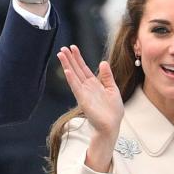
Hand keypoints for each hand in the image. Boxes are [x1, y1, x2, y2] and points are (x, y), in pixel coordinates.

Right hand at [58, 45, 122, 171]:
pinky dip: (71, 79)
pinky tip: (67, 70)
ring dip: (67, 65)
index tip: (73, 47)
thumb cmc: (113, 111)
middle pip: (76, 69)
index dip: (78, 58)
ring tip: (61, 54)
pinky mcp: (83, 100)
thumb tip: (102, 62)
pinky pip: (76, 87)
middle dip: (70, 58)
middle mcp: (86, 87)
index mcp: (94, 84)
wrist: (111, 125)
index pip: (83, 68)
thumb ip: (107, 76)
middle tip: (62, 48)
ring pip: (74, 75)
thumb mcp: (113, 89)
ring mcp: (83, 93)